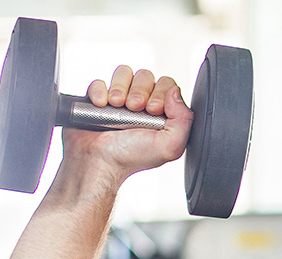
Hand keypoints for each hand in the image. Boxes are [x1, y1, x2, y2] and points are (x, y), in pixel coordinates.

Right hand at [60, 65, 193, 182]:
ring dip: (120, 87)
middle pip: (145, 76)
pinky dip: (100, 91)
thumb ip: (183, 120)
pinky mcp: (97, 99)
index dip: (161, 93)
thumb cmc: (131, 158)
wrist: (99, 162)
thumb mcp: (170, 146)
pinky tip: (101, 105)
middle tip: (134, 108)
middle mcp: (141, 104)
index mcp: (160, 112)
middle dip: (140, 90)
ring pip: (124, 73)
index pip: (167, 84)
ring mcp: (118, 100)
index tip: (153, 110)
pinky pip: (99, 82)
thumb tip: (175, 93)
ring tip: (117, 105)